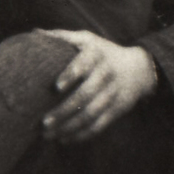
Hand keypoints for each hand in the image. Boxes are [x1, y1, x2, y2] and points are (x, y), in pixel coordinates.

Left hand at [38, 29, 157, 143]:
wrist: (139, 69)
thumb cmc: (103, 52)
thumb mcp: (87, 39)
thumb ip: (62, 37)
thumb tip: (34, 33)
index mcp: (96, 54)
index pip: (84, 64)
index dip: (71, 74)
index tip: (56, 87)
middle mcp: (105, 75)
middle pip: (85, 96)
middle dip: (64, 111)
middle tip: (44, 123)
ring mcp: (112, 94)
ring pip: (90, 115)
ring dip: (69, 128)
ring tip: (49, 135)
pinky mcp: (116, 111)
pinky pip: (98, 126)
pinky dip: (81, 135)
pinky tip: (64, 140)